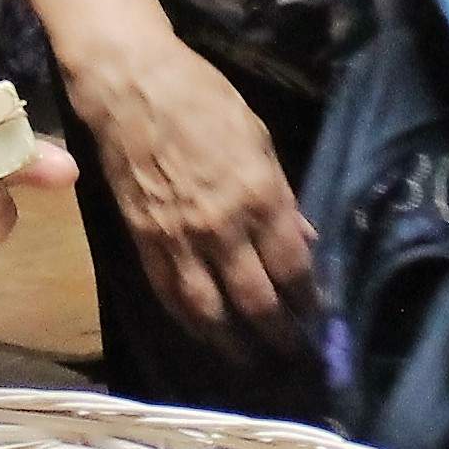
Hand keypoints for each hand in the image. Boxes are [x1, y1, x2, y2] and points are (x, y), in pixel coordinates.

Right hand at [61, 28, 314, 353]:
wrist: (130, 88)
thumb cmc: (203, 100)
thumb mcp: (259, 139)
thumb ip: (283, 197)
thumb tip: (305, 241)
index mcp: (258, 198)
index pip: (292, 270)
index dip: (308, 302)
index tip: (318, 319)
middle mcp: (221, 229)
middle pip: (255, 302)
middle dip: (278, 335)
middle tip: (293, 353)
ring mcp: (178, 241)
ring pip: (209, 312)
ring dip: (234, 344)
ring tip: (252, 360)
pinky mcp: (144, 243)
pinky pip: (170, 296)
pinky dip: (191, 323)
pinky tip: (206, 334)